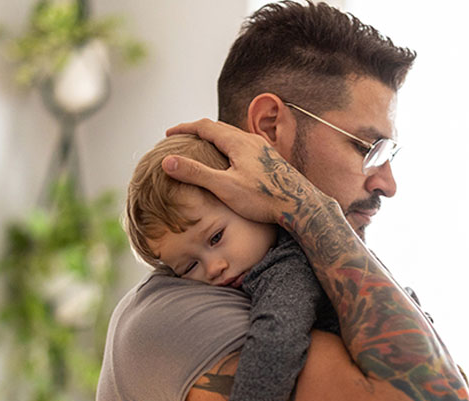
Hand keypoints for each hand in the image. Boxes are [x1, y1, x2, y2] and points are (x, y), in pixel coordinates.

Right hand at [163, 118, 327, 223]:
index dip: (184, 128)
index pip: (205, 126)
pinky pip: (245, 147)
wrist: (301, 206)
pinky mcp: (271, 161)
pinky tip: (231, 162)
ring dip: (215, 139)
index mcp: (238, 142)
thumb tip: (168, 162)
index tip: (168, 134)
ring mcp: (263, 149)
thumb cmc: (263, 199)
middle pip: (220, 128)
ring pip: (234, 137)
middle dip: (198, 131)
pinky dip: (230, 149)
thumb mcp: (225, 187)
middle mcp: (251, 140)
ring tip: (203, 148)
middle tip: (182, 138)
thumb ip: (196, 173)